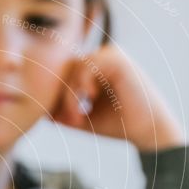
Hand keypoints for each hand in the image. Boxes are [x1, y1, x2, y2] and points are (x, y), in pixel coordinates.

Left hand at [50, 45, 184, 151]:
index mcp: (96, 69)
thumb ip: (64, 113)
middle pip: (66, 69)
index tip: (58, 119)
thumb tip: (41, 112)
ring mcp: (111, 56)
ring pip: (73, 68)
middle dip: (61, 97)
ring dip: (69, 95)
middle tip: (67, 119)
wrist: (148, 132)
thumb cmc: (119, 125)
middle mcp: (103, 58)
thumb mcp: (84, 119)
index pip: (64, 73)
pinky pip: (86, 66)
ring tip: (76, 116)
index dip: (57, 96)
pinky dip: (80, 86)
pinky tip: (89, 99)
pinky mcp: (117, 59)